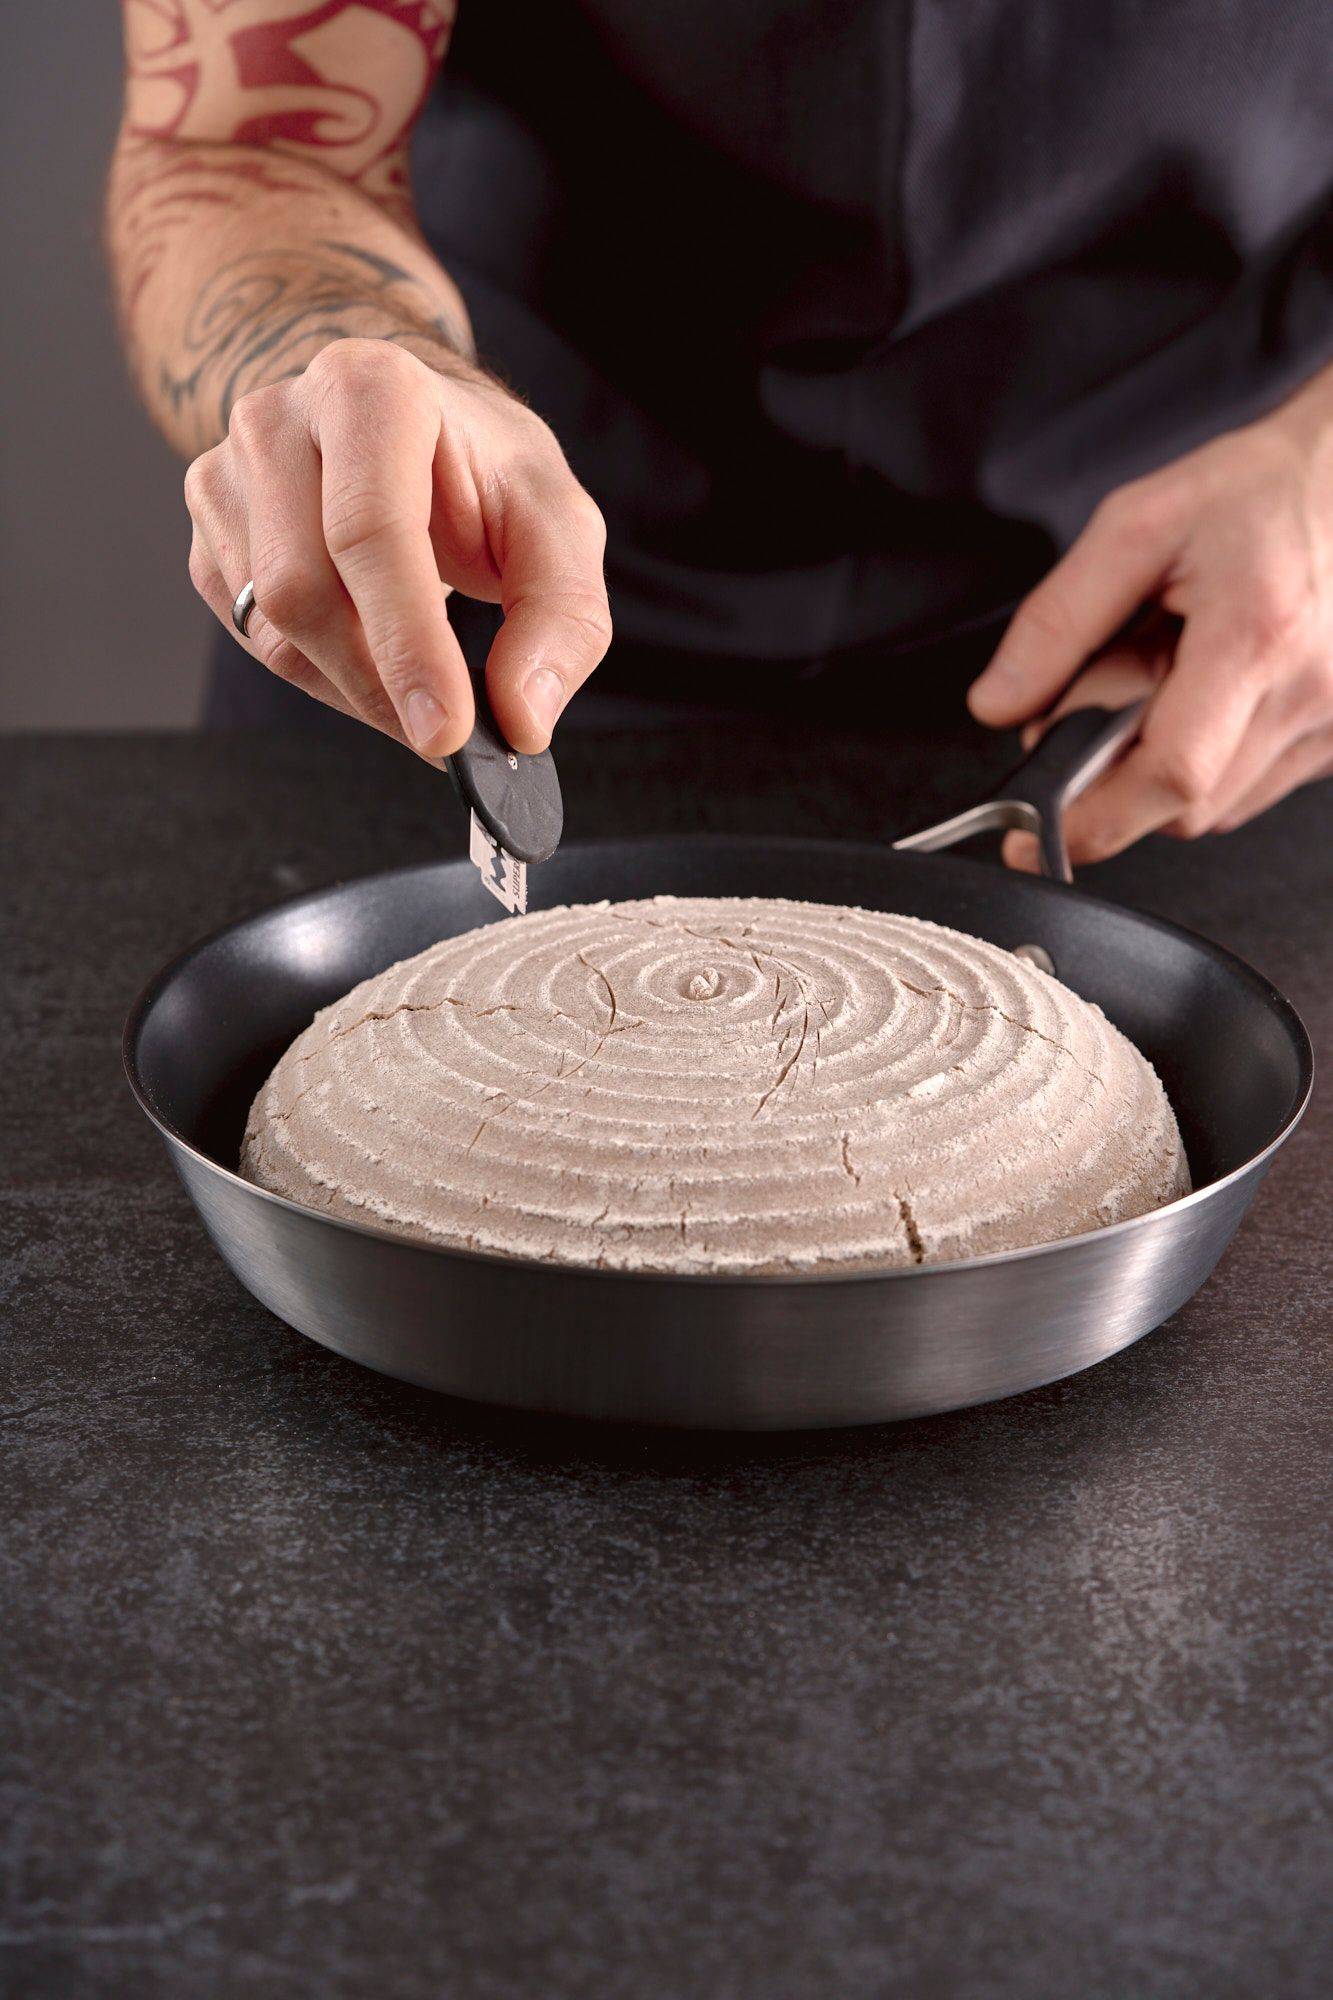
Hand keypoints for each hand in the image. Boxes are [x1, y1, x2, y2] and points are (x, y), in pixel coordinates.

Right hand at [184, 339, 611, 757]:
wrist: (408, 428)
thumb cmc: (481, 470)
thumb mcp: (559, 525)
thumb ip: (562, 619)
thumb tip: (521, 718)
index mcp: (369, 390)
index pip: (370, 531)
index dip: (408, 644)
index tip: (448, 730)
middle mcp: (277, 419)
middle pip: (303, 589)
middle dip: (380, 684)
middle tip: (447, 732)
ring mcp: (226, 474)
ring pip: (271, 628)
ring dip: (357, 688)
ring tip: (422, 686)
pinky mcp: (210, 533)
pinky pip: (255, 639)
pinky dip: (324, 677)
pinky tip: (373, 658)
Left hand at [967, 376, 1332, 867]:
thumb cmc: (1258, 491)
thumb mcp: (1135, 527)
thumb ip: (1056, 622)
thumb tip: (999, 706)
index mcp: (1256, 635)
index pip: (1169, 773)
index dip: (1093, 820)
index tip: (1032, 838)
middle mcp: (1310, 691)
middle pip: (1182, 806)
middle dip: (1117, 777)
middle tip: (1113, 692)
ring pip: (1215, 808)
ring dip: (1166, 766)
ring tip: (1177, 675)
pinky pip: (1253, 789)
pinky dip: (1212, 761)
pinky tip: (1215, 693)